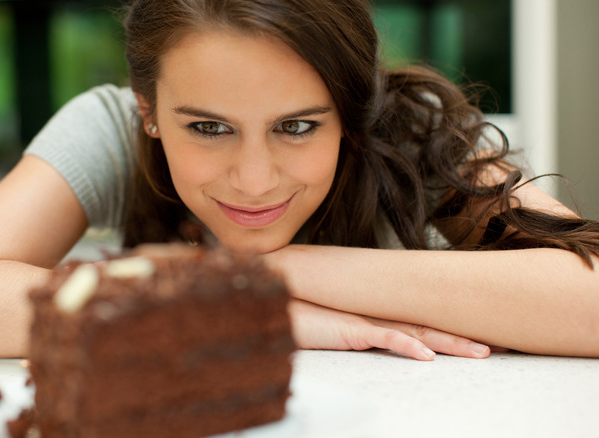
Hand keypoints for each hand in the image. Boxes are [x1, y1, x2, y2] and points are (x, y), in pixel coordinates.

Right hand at [289, 299, 493, 360]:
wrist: (276, 299)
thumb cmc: (304, 311)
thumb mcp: (340, 324)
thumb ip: (362, 328)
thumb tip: (386, 335)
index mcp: (381, 312)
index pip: (426, 321)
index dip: (457, 328)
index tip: (487, 336)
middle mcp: (380, 313)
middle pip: (432, 325)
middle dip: (468, 336)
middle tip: (504, 346)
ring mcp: (367, 319)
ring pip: (417, 332)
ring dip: (450, 343)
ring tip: (481, 353)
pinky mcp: (349, 329)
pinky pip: (383, 337)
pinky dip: (406, 346)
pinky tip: (426, 356)